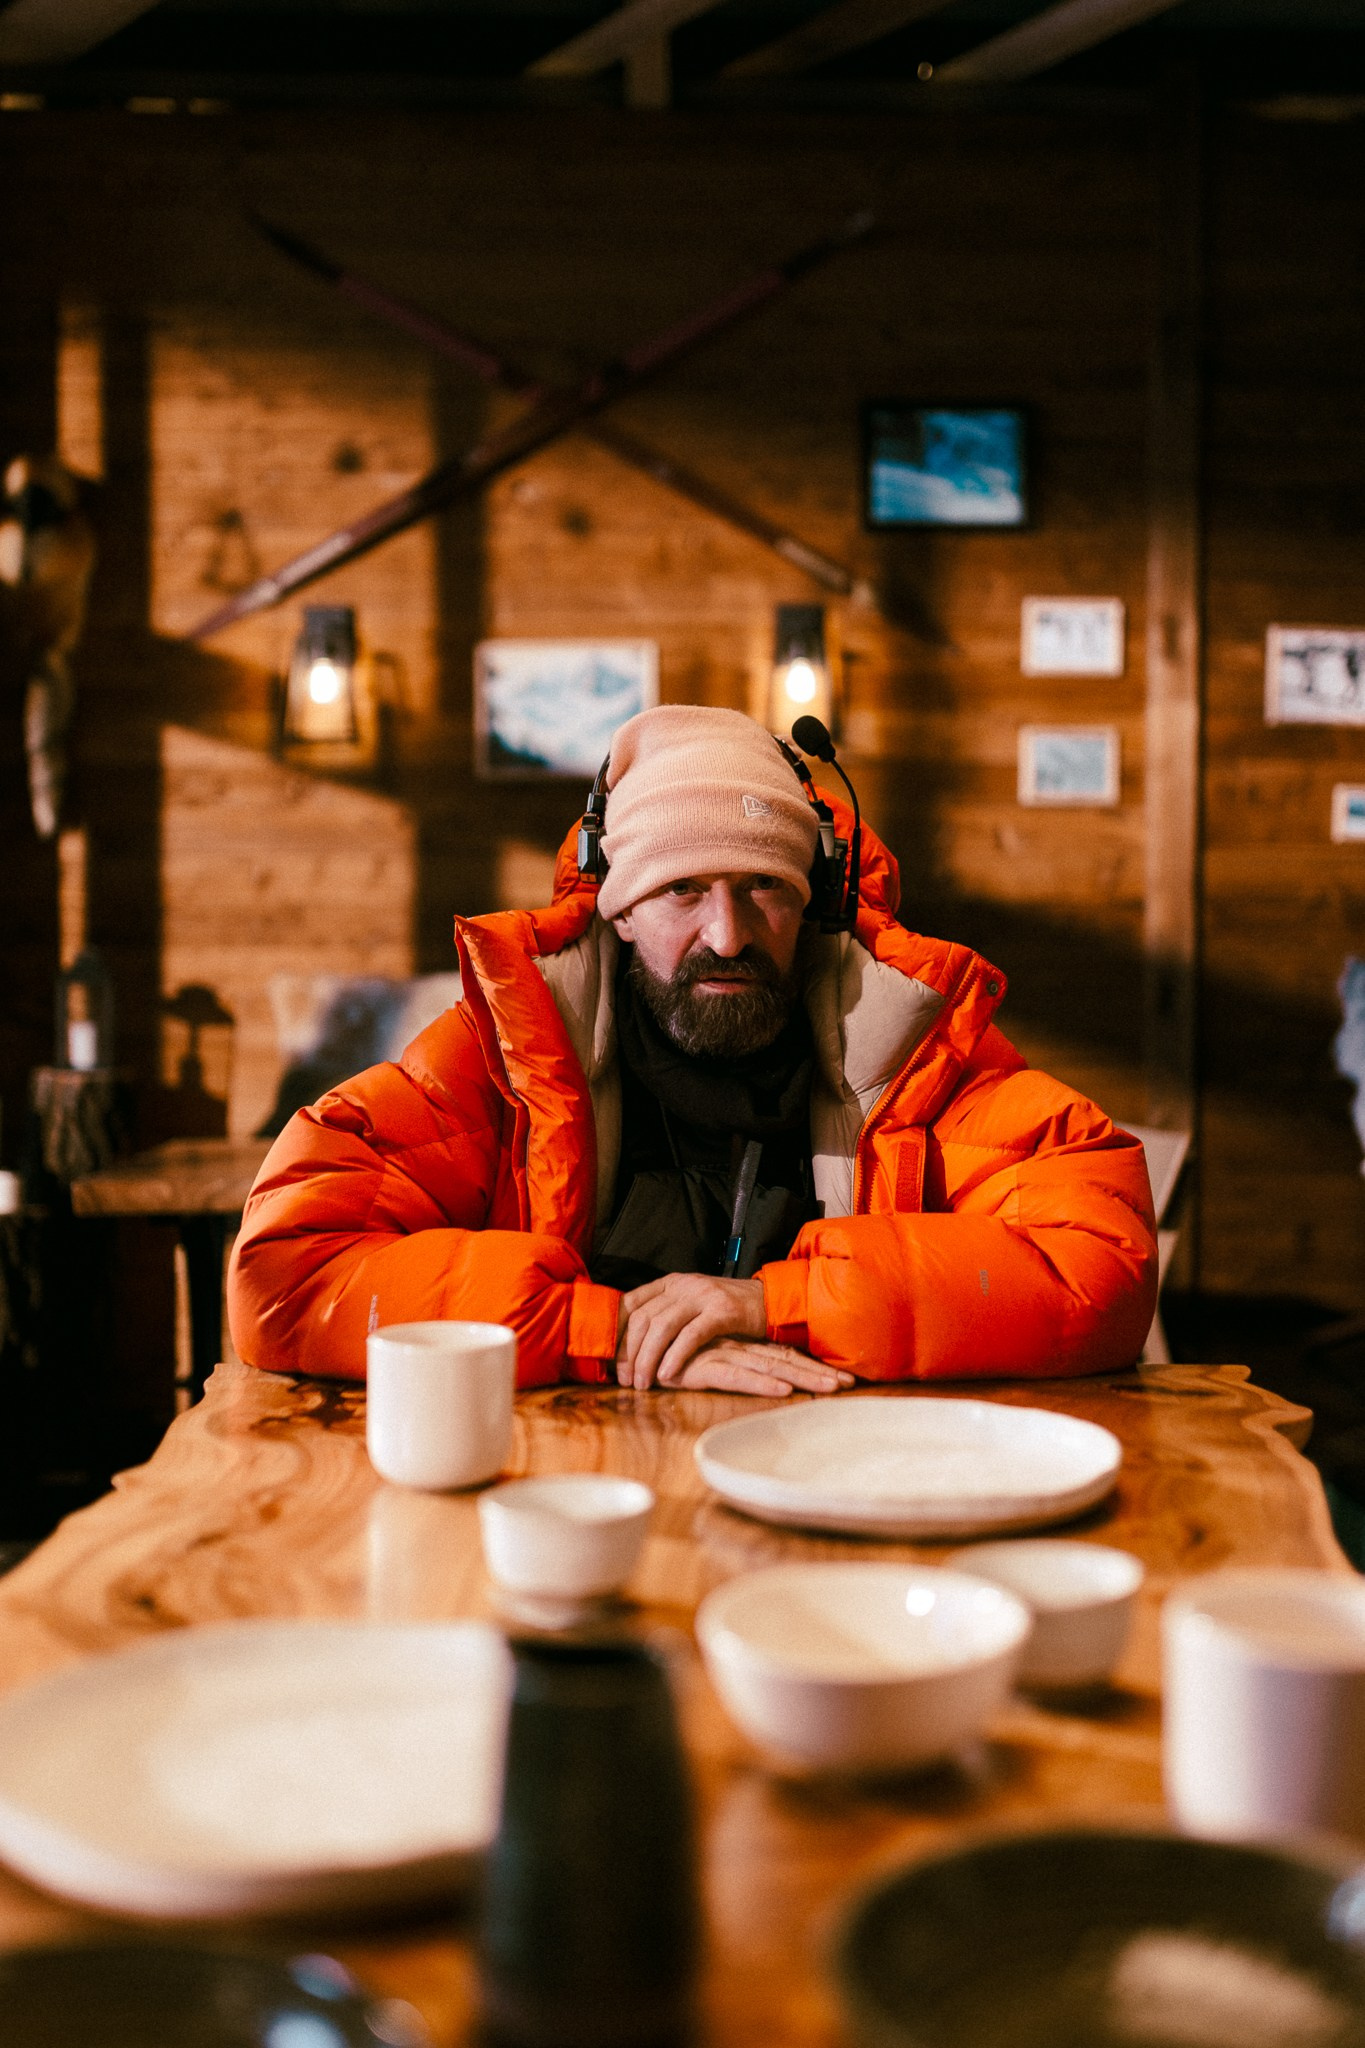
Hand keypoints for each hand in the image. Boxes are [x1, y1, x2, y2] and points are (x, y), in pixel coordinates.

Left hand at [618, 1273, 766, 1389]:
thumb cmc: (726, 1311)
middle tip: (626, 1379)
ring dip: (648, 1358)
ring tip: (643, 1383)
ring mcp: (702, 1295)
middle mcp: (682, 1285)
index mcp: (670, 1283)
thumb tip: (631, 1344)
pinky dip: (675, 1356)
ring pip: (662, 1327)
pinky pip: (691, 1335)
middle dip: (629, 1352)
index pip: (630, 1304)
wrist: (769, 1301)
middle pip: (642, 1318)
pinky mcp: (722, 1311)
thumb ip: (665, 1316)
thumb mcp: (690, 1306)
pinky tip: (667, 1375)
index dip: (616, 1333)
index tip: (610, 1360)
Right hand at [659, 1337, 854, 1398]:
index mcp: (738, 1346)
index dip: (811, 1365)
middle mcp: (734, 1347)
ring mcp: (719, 1354)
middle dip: (817, 1372)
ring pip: (769, 1366)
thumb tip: (755, 1380)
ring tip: (829, 1387)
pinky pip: (735, 1375)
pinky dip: (760, 1382)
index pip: (782, 1355)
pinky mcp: (700, 1365)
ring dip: (801, 1377)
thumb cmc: (662, 1357)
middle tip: (849, 1383)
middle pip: (784, 1359)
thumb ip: (725, 1368)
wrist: (625, 1344)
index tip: (841, 1378)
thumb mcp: (701, 1364)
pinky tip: (782, 1389)